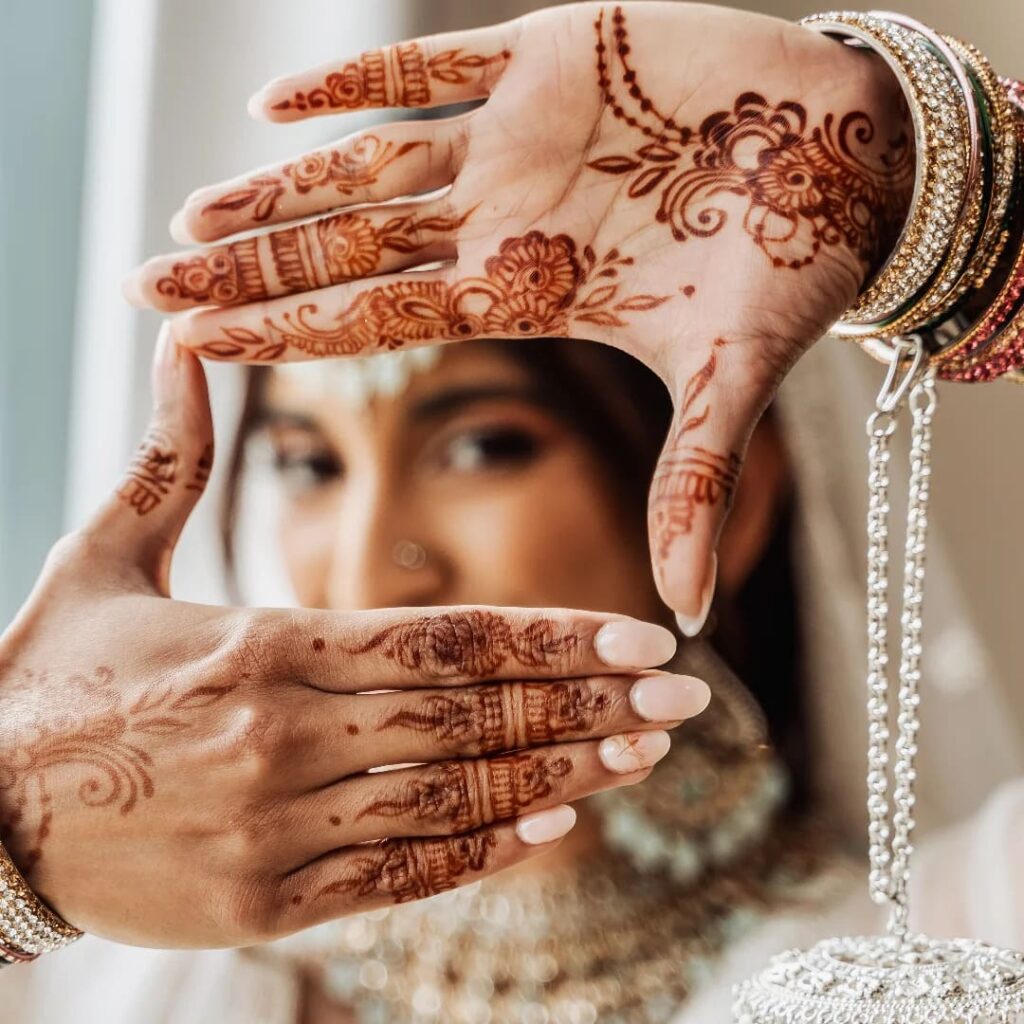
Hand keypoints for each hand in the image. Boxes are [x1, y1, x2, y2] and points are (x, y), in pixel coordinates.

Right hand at [0, 327, 705, 947]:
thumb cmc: (47, 675)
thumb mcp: (105, 552)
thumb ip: (172, 452)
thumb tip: (190, 338)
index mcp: (256, 646)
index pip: (441, 640)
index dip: (550, 639)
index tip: (640, 639)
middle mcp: (279, 738)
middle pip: (468, 717)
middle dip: (586, 705)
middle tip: (684, 699)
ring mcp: (275, 830)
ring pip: (450, 795)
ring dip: (559, 774)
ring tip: (644, 754)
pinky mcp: (263, 901)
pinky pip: (396, 873)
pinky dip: (479, 851)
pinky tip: (553, 828)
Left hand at [123, 1, 911, 625]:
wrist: (851, 156)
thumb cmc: (794, 268)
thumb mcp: (731, 379)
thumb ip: (695, 482)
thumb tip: (692, 618)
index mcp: (529, 293)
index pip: (383, 323)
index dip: (291, 336)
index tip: (202, 352)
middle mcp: (503, 220)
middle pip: (351, 251)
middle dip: (251, 270)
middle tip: (149, 288)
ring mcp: (517, 139)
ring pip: (369, 164)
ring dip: (280, 188)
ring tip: (189, 216)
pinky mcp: (551, 52)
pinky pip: (432, 62)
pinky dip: (358, 81)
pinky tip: (277, 104)